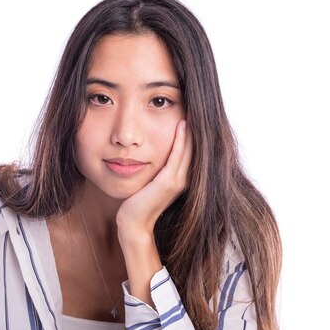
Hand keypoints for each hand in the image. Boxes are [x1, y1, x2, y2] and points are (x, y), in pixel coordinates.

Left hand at [116, 119, 192, 244]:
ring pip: (190, 149)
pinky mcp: (168, 182)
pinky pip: (177, 155)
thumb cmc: (136, 202)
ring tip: (192, 109)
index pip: (192, 150)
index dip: (193, 132)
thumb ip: (157, 167)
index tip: (192, 111)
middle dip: (196, 127)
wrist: (133, 223)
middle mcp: (184, 179)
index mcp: (181, 178)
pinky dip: (181, 139)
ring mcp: (178, 181)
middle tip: (197, 105)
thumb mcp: (150, 181)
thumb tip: (151, 151)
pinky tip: (181, 124)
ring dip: (191, 129)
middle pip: (195, 147)